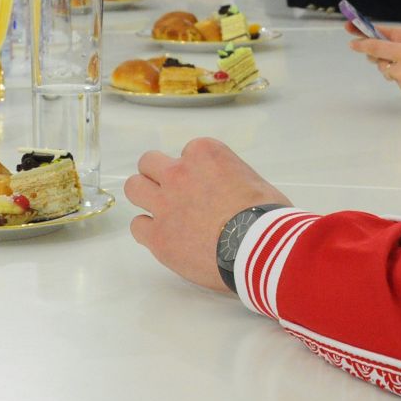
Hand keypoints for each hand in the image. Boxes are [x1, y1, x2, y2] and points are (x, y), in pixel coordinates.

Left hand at [126, 139, 291, 292]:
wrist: (259, 249)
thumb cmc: (267, 217)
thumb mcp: (254, 181)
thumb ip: (231, 178)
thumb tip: (230, 193)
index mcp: (204, 154)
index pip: (187, 152)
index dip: (196, 170)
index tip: (207, 185)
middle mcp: (179, 173)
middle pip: (149, 162)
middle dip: (158, 174)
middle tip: (172, 191)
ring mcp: (164, 205)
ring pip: (134, 187)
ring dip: (145, 196)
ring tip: (161, 211)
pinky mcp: (158, 236)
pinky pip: (138, 226)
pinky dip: (149, 231)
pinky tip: (165, 238)